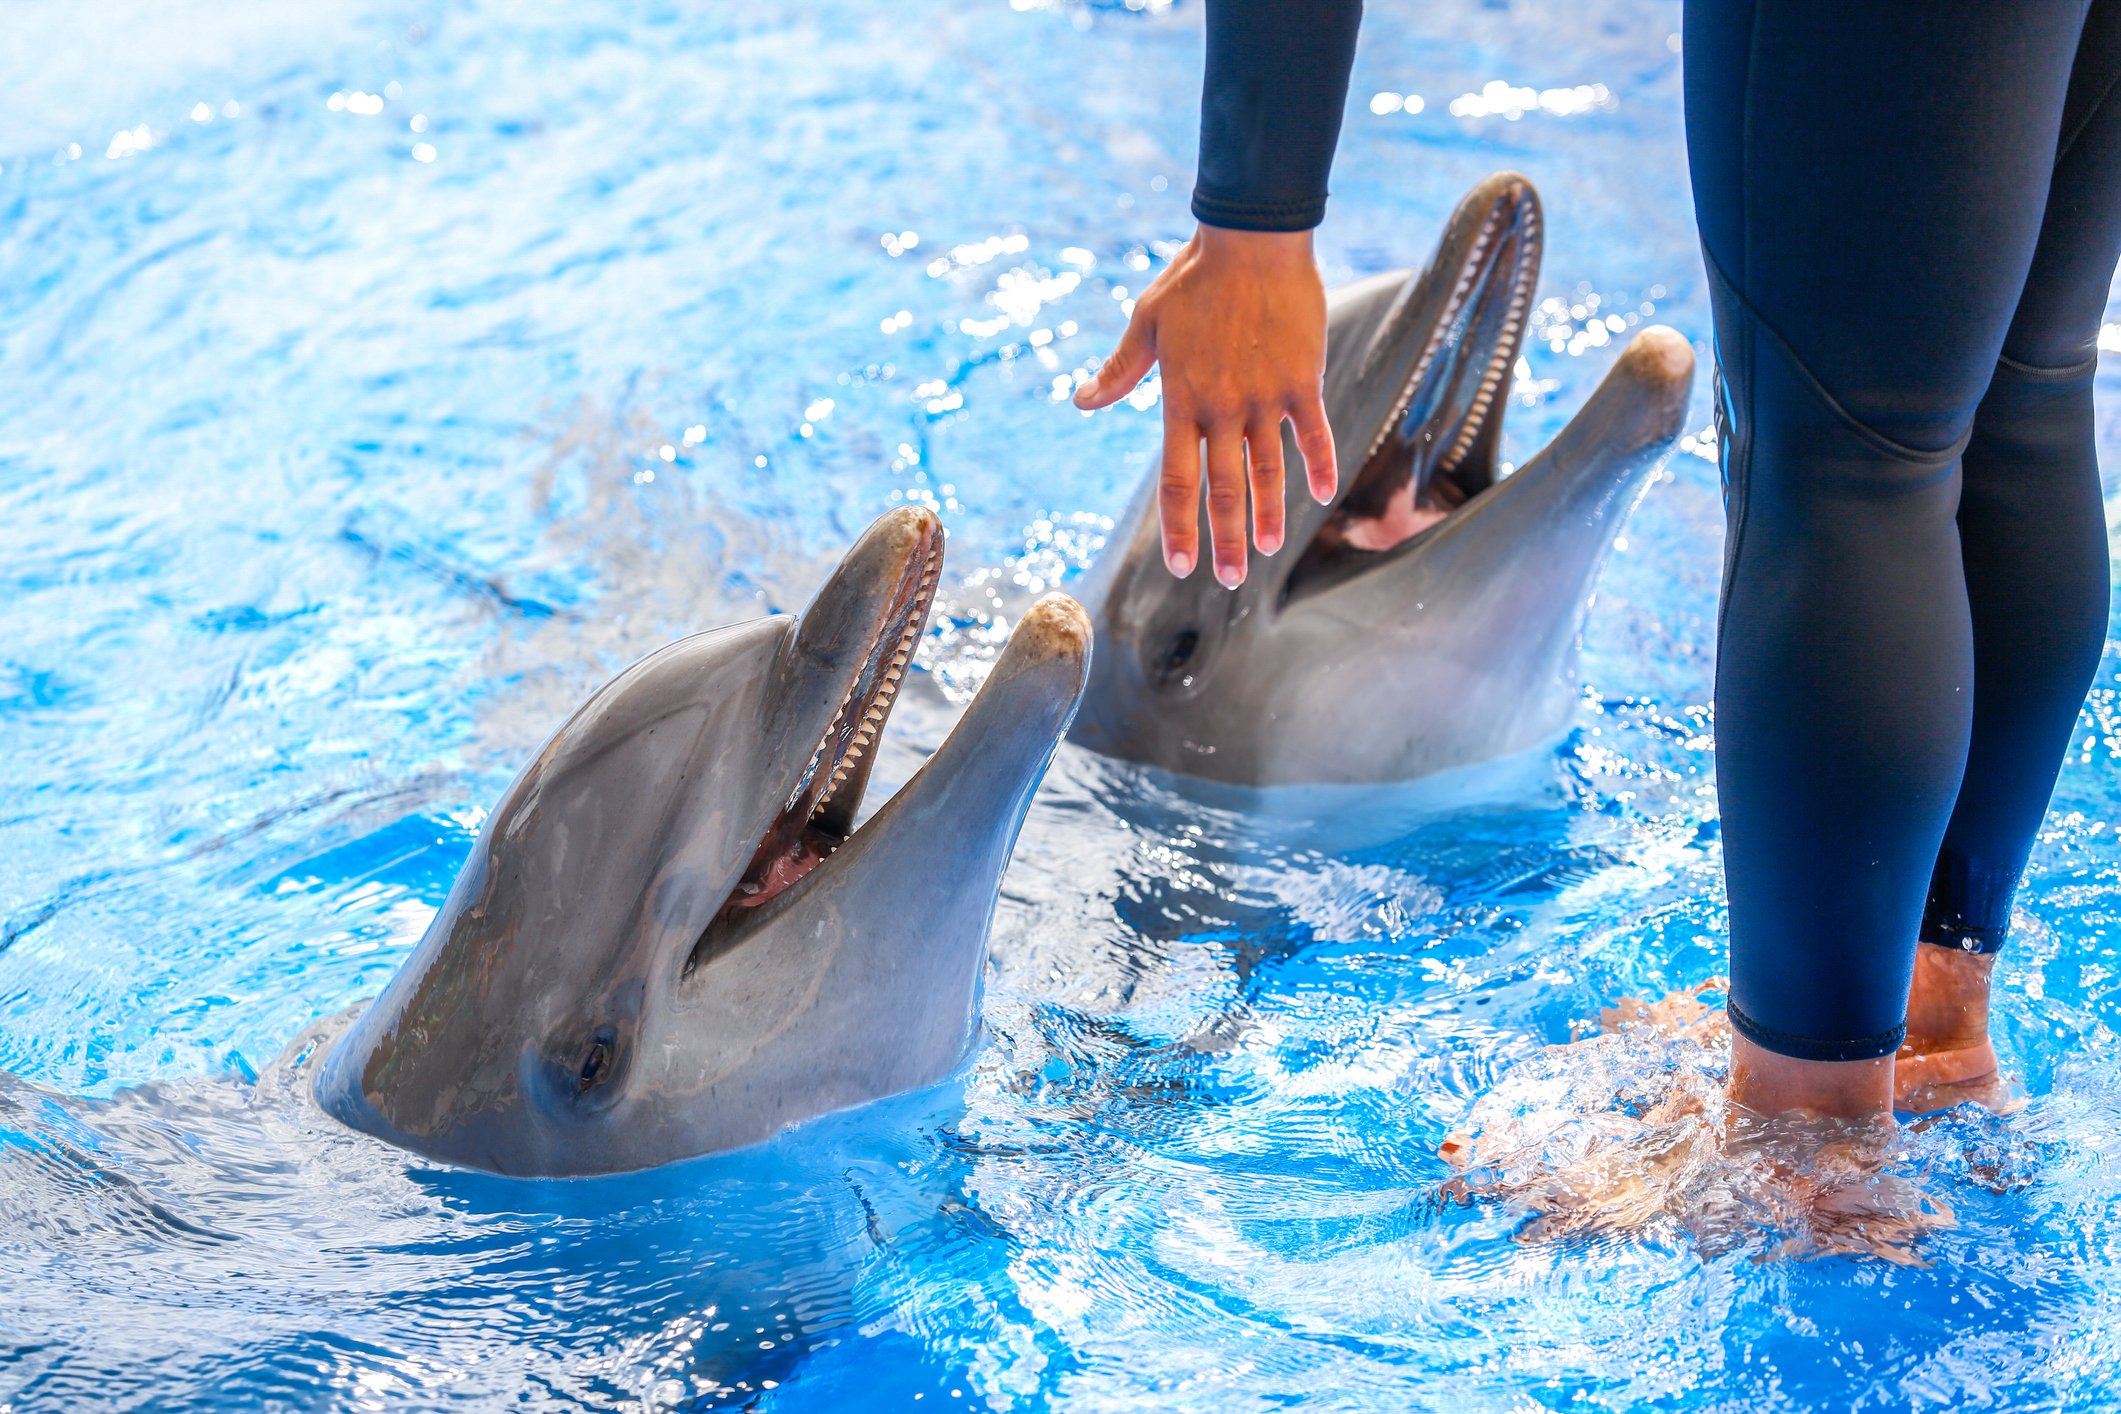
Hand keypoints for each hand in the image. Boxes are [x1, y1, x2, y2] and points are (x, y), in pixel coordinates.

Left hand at [1073, 225, 1337, 586]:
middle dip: (1225, 540)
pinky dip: (1319, 464)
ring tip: (1269, 549)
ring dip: (1269, 514)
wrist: (1251, 239)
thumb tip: (1083, 401)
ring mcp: (1265, 397)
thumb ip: (1120, 371)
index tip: (1181, 564)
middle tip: (1230, 579)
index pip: (1177, 479)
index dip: (1180, 526)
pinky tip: (1323, 493)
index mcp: (1181, 400)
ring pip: (1268, 470)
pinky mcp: (1301, 379)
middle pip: (1224, 489)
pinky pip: (1312, 432)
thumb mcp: (1146, 323)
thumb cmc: (1193, 280)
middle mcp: (1223, 408)